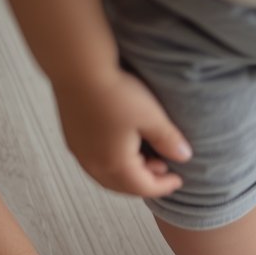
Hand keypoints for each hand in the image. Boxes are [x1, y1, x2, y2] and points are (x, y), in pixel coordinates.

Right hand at [54, 69, 191, 197]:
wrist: (77, 67)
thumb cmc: (116, 92)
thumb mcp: (151, 116)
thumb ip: (168, 139)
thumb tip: (184, 156)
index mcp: (114, 164)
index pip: (143, 187)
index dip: (164, 186)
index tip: (178, 179)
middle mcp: (93, 164)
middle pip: (122, 187)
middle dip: (144, 183)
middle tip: (163, 168)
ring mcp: (79, 152)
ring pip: (106, 177)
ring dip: (127, 174)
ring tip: (144, 157)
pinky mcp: (71, 138)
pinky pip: (94, 163)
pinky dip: (112, 164)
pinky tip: (121, 147)